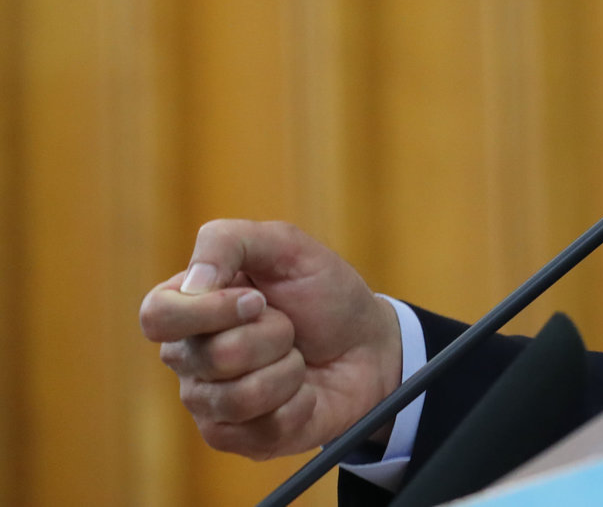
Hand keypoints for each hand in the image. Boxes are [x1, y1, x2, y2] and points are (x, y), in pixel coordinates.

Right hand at [139, 220, 402, 459]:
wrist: (370, 345)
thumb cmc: (324, 294)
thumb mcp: (287, 247)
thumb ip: (229, 241)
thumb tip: (193, 283)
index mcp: (188, 306)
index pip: (157, 315)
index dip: (208, 310)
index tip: (258, 299)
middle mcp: (188, 356)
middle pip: (209, 356)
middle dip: (271, 334)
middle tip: (290, 326)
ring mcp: (208, 401)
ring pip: (239, 396)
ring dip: (288, 369)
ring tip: (297, 357)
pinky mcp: (236, 438)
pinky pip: (264, 427)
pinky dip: (300, 401)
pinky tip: (302, 390)